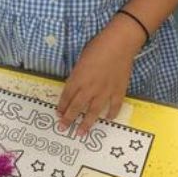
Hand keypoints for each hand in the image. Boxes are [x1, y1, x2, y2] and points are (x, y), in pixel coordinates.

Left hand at [57, 16, 143, 134]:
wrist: (119, 44)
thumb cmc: (98, 46)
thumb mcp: (81, 59)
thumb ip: (78, 74)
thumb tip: (75, 85)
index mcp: (78, 78)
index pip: (67, 96)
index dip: (62, 106)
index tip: (58, 113)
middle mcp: (90, 88)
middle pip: (77, 107)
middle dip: (69, 119)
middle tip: (63, 128)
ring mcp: (105, 92)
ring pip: (94, 112)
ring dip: (86, 123)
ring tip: (81, 133)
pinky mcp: (119, 91)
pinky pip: (114, 107)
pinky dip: (111, 114)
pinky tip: (107, 119)